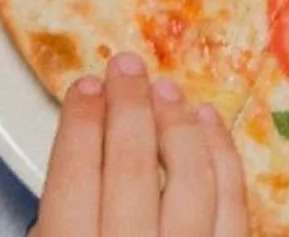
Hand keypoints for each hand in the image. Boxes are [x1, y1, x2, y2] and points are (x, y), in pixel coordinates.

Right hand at [35, 55, 247, 236]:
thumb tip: (80, 158)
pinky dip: (222, 153)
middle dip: (128, 108)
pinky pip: (233, 201)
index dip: (80, 126)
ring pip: (190, 177)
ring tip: (164, 87)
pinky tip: (207, 119)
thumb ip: (55, 226)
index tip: (86, 85)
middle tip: (126, 66)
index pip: (74, 180)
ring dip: (177, 123)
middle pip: (132, 169)